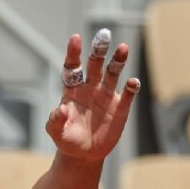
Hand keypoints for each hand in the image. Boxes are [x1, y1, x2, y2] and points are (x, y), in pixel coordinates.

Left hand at [48, 29, 139, 160]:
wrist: (84, 154)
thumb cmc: (67, 139)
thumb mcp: (57, 132)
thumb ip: (56, 120)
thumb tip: (62, 109)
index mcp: (73, 90)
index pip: (73, 67)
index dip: (74, 53)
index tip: (75, 38)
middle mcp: (90, 87)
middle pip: (95, 64)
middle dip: (99, 50)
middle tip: (103, 34)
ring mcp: (106, 95)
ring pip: (113, 73)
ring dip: (118, 60)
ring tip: (123, 48)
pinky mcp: (121, 107)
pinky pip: (128, 94)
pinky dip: (132, 87)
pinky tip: (132, 82)